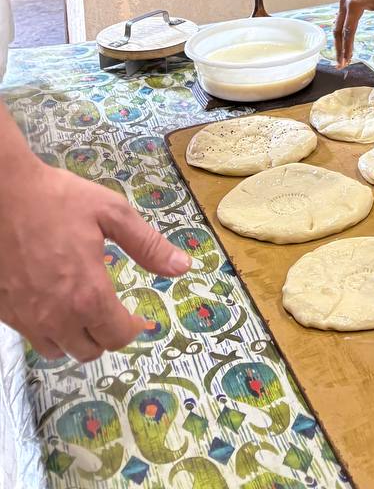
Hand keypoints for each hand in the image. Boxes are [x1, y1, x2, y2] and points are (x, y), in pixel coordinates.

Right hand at [0, 160, 190, 360]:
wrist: (2, 194)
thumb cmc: (58, 199)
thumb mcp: (112, 213)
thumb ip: (148, 245)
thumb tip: (183, 267)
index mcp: (87, 295)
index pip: (117, 336)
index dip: (134, 329)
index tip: (140, 317)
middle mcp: (55, 317)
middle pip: (88, 351)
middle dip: (108, 335)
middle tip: (115, 312)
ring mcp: (26, 318)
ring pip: (58, 350)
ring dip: (77, 338)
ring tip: (86, 311)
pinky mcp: (5, 312)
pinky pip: (32, 337)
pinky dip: (49, 330)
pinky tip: (55, 303)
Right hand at [334, 0, 373, 66]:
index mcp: (354, 5)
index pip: (348, 32)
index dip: (347, 48)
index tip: (347, 61)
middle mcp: (345, 4)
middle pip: (338, 31)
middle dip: (339, 49)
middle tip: (341, 64)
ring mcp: (342, 1)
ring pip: (337, 25)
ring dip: (338, 41)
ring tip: (342, 56)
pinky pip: (339, 18)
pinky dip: (340, 31)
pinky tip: (343, 40)